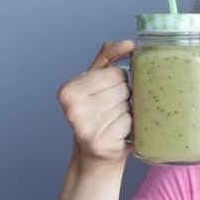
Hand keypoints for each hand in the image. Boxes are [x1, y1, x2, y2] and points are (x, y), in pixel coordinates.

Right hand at [57, 40, 134, 164]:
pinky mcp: (102, 144)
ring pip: (128, 107)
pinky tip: (118, 133)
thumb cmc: (97, 113)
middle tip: (112, 109)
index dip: (120, 82)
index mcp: (69, 90)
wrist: (95, 155)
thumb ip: (109, 57)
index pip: (116, 73)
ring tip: (114, 120)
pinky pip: (130, 124)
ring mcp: (86, 128)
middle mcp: (73, 109)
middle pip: (123, 90)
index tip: (110, 91)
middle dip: (124, 98)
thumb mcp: (97, 81)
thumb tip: (127, 44)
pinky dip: (130, 127)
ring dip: (128, 112)